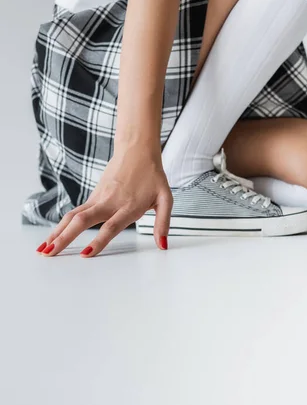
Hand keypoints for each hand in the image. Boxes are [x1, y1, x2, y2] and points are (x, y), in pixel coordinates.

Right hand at [37, 142, 172, 256]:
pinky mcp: (92, 197)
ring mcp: (98, 199)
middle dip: (65, 238)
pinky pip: (74, 213)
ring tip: (43, 249)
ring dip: (56, 233)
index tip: (85, 254)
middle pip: (82, 221)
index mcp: (128, 205)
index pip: (111, 226)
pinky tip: (52, 237)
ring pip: (72, 217)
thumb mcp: (165, 199)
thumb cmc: (152, 176)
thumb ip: (163, 223)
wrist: (137, 150)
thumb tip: (162, 245)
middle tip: (51, 253)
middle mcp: (109, 203)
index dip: (98, 241)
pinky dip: (61, 226)